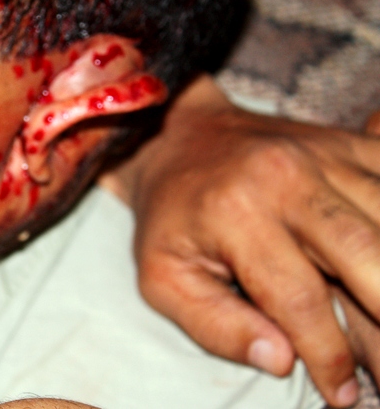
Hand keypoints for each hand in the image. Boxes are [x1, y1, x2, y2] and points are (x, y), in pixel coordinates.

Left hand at [100, 74, 379, 407]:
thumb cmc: (171, 217)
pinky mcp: (348, 144)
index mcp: (236, 213)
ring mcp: (324, 154)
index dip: (329, 356)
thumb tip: (281, 359)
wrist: (176, 138)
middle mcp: (286, 177)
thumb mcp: (162, 276)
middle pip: (369, 252)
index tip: (342, 394)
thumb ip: (214, 323)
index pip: (299, 299)